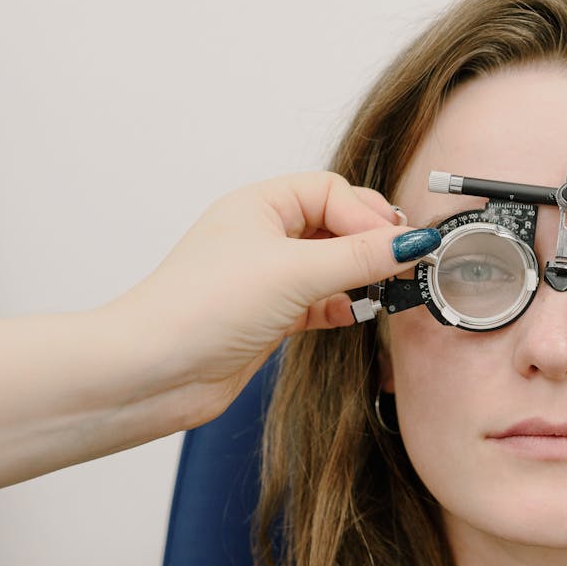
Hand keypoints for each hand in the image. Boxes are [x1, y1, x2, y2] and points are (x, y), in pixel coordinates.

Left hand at [102, 171, 435, 424]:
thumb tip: (413, 242)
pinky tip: (355, 315)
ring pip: (330, 266)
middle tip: (402, 265)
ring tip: (387, 291)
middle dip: (370, 243)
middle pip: (335, 226)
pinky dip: (342, 306)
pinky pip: (319, 302)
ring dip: (359, 277)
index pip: (332, 193)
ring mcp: (265, 278)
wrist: (152, 372)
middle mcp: (262, 236)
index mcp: (259, 205)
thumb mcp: (294, 272)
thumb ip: (360, 257)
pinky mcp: (268, 317)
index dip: (368, 216)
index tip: (399, 246)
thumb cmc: (200, 308)